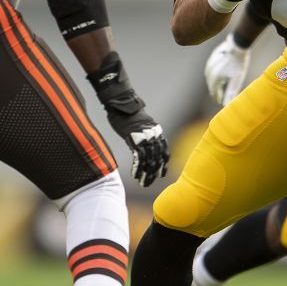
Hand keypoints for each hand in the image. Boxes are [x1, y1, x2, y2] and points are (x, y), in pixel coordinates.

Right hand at [87, 54, 169, 186]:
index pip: (164, 152)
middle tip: (149, 182)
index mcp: (157, 132)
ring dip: (146, 173)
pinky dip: (137, 168)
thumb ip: (146, 134)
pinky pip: (139, 157)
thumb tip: (146, 143)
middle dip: (154, 173)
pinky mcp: (134, 138)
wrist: (121, 102)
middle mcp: (153, 135)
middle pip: (157, 158)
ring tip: (143, 183)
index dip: (163, 165)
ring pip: (149, 160)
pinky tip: (135, 175)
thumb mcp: (141, 124)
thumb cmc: (128, 113)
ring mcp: (144, 137)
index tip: (161, 175)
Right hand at [204, 36, 250, 104]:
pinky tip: (217, 74)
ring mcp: (209, 64)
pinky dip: (213, 74)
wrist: (237, 45)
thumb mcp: (236, 80)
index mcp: (215, 80)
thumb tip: (225, 106)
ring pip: (209, 77)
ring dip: (213, 83)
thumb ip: (230, 93)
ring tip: (218, 86)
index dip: (218, 98)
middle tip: (219, 96)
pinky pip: (210, 69)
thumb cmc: (238, 64)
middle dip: (215, 91)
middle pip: (211, 85)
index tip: (220, 102)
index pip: (214, 92)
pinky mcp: (211, 58)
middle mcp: (209, 73)